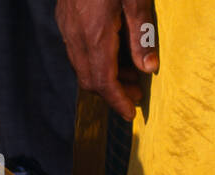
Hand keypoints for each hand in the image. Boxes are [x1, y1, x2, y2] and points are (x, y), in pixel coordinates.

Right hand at [56, 0, 157, 121]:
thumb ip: (142, 35)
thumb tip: (149, 69)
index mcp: (96, 35)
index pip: (103, 81)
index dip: (117, 101)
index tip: (130, 114)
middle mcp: (77, 38)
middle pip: (90, 79)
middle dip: (112, 92)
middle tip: (136, 94)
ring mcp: (68, 29)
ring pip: (82, 67)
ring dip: (104, 76)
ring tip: (129, 73)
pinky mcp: (65, 20)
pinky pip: (78, 51)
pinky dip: (95, 61)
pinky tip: (112, 52)